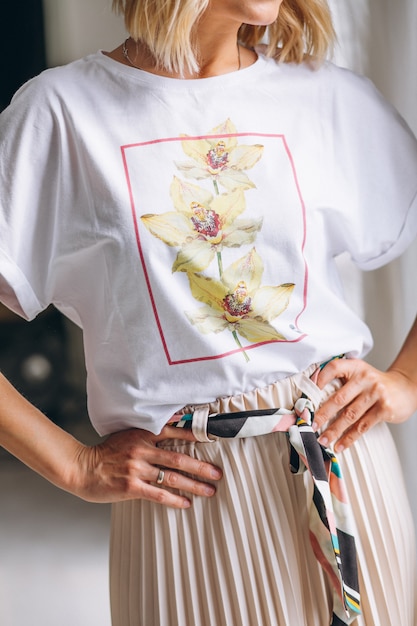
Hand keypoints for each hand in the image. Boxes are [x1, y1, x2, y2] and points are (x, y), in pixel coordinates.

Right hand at [71, 425, 222, 508]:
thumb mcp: (127, 434)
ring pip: (172, 477)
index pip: (175, 431)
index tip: (213, 439)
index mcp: (143, 434)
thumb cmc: (106, 452)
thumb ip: (149, 432)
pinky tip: (186, 503)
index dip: (196, 435)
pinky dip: (174, 499)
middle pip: (179, 458)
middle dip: (201, 467)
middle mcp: (142, 449)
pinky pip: (159, 494)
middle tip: (217, 473)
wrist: (82, 468)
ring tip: (209, 491)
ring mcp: (137, 468)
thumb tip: (175, 425)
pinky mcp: (132, 487)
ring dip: (194, 485)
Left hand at [313, 358, 416, 451]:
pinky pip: (362, 426)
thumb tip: (312, 400)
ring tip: (322, 440)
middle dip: (322, 414)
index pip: (333, 368)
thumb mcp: (358, 374)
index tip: (307, 395)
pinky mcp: (384, 409)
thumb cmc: (374, 384)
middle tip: (310, 426)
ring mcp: (376, 393)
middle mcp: (365, 378)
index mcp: (355, 367)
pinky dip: (349, 438)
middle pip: (339, 398)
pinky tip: (339, 445)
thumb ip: (340, 381)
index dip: (318, 380)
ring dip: (334, 430)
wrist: (404, 388)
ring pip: (349, 415)